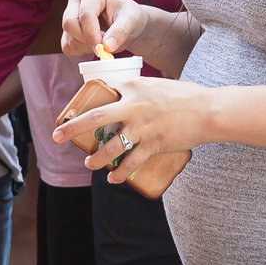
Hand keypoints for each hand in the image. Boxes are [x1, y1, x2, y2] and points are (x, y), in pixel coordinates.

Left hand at [53, 74, 209, 185]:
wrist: (209, 111)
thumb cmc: (185, 96)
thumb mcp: (157, 84)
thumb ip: (139, 90)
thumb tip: (124, 96)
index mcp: (134, 86)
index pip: (103, 93)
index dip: (86, 104)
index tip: (72, 114)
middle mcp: (134, 105)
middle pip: (95, 117)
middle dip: (73, 128)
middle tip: (57, 136)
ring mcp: (143, 127)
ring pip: (111, 146)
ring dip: (96, 158)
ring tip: (88, 163)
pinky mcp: (153, 145)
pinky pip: (131, 163)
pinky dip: (119, 174)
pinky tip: (111, 179)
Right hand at [59, 0, 144, 59]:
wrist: (128, 26)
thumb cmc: (129, 17)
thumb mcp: (131, 20)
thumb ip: (120, 31)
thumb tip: (107, 46)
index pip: (85, 14)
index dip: (92, 34)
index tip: (103, 48)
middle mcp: (76, 1)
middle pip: (69, 24)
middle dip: (87, 39)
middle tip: (104, 45)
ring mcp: (69, 16)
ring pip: (68, 38)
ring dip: (86, 46)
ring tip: (103, 42)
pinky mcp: (68, 31)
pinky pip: (67, 47)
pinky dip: (80, 51)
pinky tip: (93, 46)